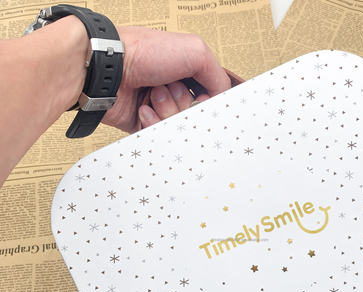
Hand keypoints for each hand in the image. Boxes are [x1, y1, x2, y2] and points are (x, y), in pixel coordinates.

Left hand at [101, 27, 230, 132]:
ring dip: (166, 111)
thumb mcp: (195, 51)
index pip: (209, 96)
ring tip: (152, 93)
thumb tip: (223, 99)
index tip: (205, 100)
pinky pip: (159, 137)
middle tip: (169, 87)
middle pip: (194, 115)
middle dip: (183, 104)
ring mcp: (158, 108)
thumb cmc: (142, 52)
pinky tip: (142, 108)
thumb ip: (218, 76)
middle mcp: (173, 89)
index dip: (208, 101)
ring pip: (177, 128)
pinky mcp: (144, 124)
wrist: (107, 70)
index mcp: (185, 71)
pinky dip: (152, 123)